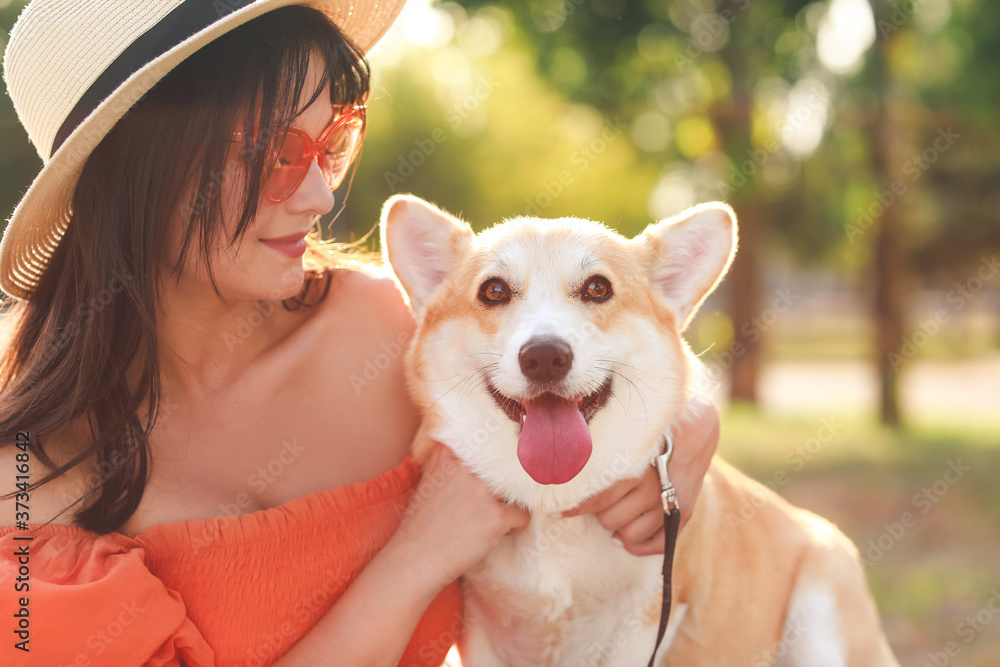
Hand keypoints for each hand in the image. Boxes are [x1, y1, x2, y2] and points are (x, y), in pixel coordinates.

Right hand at [391, 443, 529, 589]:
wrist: (415, 559)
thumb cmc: (423, 523)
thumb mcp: (432, 479)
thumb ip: (454, 462)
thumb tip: (486, 455)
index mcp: (449, 453)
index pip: (489, 438)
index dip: (499, 452)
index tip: (504, 453)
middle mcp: (466, 467)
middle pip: (507, 462)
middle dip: (509, 479)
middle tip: (499, 497)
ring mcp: (482, 491)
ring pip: (518, 487)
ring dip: (512, 501)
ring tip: (498, 514)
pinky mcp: (495, 517)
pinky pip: (522, 514)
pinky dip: (516, 524)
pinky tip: (501, 531)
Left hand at [560, 397, 718, 555]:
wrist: (696, 430)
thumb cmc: (652, 430)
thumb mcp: (627, 434)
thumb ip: (602, 449)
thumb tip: (564, 459)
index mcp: (637, 466)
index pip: (598, 496)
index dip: (574, 506)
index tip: (556, 510)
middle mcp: (655, 488)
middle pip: (610, 519)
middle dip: (598, 513)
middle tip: (597, 502)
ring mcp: (671, 504)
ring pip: (629, 534)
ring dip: (617, 528)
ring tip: (614, 513)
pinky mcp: (683, 515)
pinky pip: (656, 544)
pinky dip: (637, 545)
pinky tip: (624, 536)